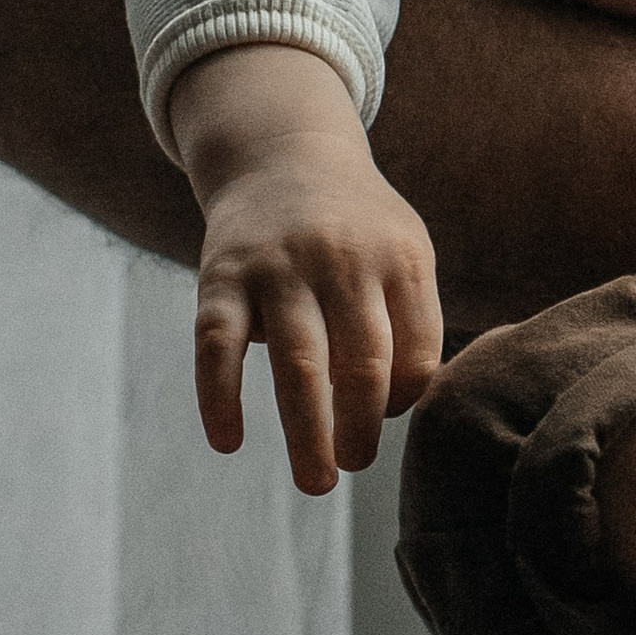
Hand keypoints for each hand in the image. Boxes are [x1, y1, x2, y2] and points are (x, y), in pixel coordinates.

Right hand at [190, 118, 443, 496]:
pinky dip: (220, 398)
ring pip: (297, 365)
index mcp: (401, 261)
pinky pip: (218, 346)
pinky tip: (228, 442)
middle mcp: (343, 262)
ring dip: (308, 434)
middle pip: (363, 366)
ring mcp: (280, 268)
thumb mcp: (405, 252)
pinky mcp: (221, 276)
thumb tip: (403, 413)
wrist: (283, 152)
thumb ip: (414, 322)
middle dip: (362, 431)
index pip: (417, 356)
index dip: (405, 403)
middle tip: (352, 469)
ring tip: (317, 482)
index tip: (386, 420)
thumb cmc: (357, 228)